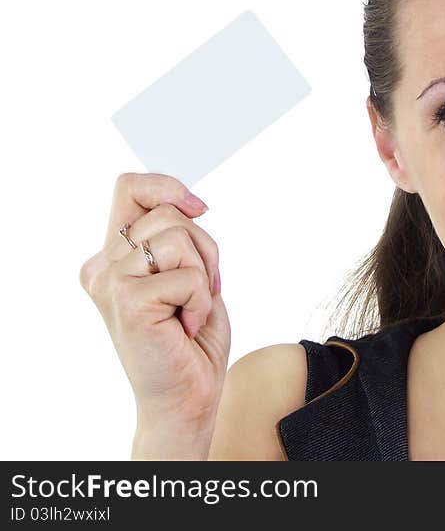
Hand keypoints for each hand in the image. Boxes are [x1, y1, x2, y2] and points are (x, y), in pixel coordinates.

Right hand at [79, 173, 230, 451]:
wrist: (188, 395)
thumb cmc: (192, 338)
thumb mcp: (188, 273)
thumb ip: (177, 237)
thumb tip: (189, 202)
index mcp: (113, 256)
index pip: (130, 187)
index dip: (167, 187)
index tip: (198, 208)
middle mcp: (103, 266)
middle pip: (166, 212)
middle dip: (204, 247)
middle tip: (202, 288)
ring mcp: (110, 282)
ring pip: (176, 237)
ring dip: (203, 275)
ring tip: (191, 309)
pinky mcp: (126, 301)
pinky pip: (186, 275)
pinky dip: (201, 301)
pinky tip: (186, 327)